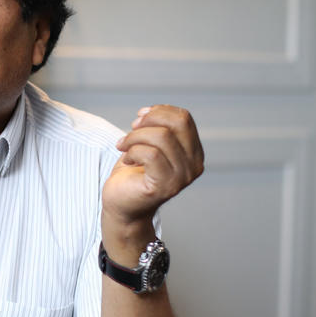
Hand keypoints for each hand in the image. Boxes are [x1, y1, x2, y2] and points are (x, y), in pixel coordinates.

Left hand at [102, 105, 203, 242]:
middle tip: (130, 131)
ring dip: (135, 137)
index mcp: (194, 152)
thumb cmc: (133, 172)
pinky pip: (150, 154)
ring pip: (162, 136)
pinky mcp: (165, 186)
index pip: (184, 118)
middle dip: (148, 121)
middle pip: (176, 124)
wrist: (121, 205)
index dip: (159, 112)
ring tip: (123, 147)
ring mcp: (182, 177)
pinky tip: (127, 159)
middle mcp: (194, 165)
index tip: (139, 119)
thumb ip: (156, 126)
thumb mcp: (148, 142)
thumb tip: (147, 112)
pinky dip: (133, 151)